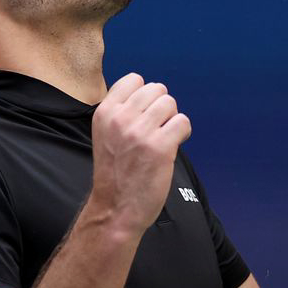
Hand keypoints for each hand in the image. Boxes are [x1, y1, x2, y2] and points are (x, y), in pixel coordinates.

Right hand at [89, 73, 191, 236]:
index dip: (145, 95)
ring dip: (171, 119)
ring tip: (163, 137)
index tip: (144, 114)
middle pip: (156, 88)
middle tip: (156, 128)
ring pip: (170, 103)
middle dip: (161, 107)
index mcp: (104, 112)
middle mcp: (121, 118)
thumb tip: (150, 93)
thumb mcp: (105, 134)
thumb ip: (122, 112)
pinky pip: (182, 122)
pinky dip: (183, 132)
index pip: (134, 79)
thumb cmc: (114, 173)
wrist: (115, 208)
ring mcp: (140, 132)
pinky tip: (173, 145)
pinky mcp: (160, 147)